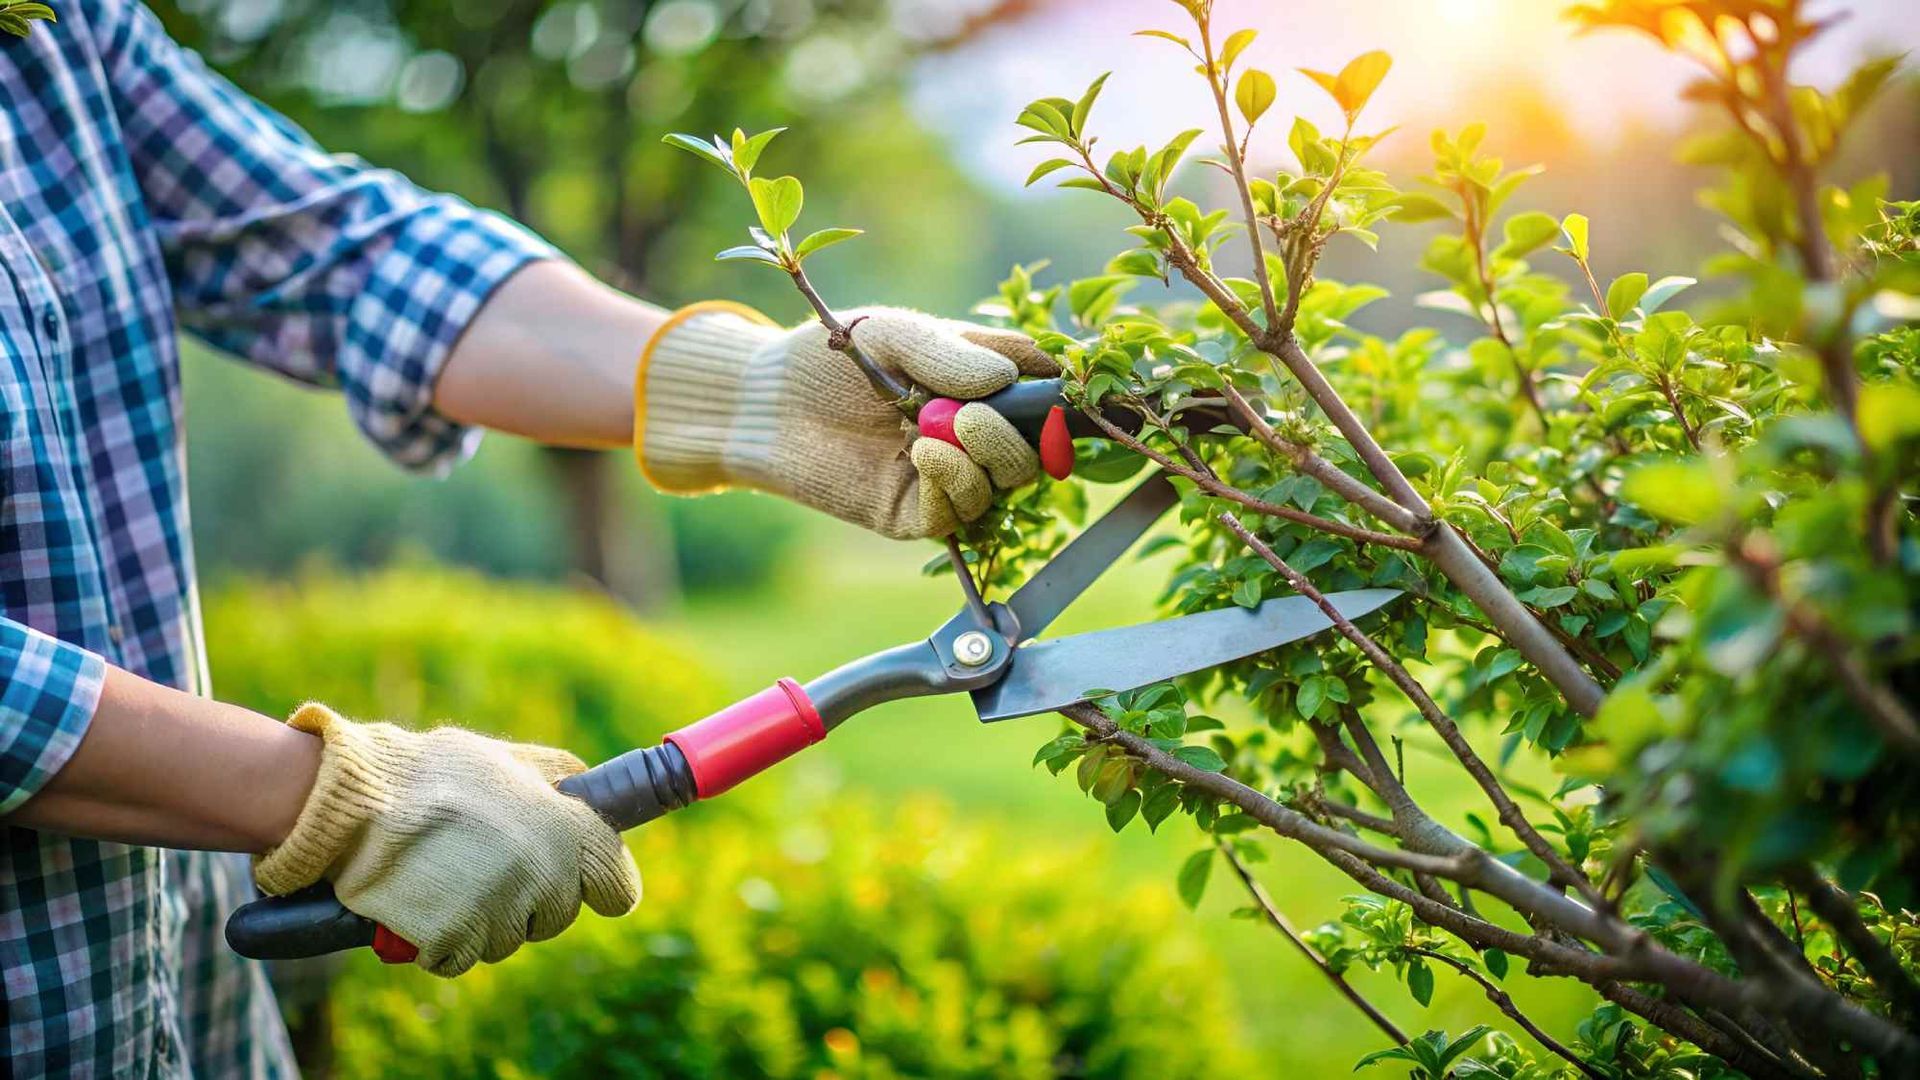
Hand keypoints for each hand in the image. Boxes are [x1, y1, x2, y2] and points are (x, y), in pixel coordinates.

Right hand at [253, 705, 640, 976]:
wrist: (357, 803)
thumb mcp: (506, 758)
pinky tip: (422, 902)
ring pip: (507, 938)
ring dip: (482, 919)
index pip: (617, 884)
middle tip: (487, 867)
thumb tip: (584, 791)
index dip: (606, 885)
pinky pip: (460, 956)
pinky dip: (441, 940)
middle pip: (558, 915)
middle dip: (531, 900)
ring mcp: (501, 911)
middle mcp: (544, 874)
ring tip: (445, 874)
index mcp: (566, 828)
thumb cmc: (430, 775)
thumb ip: (554, 779)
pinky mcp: (455, 940)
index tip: (595, 885)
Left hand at [635, 303, 1060, 538]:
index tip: (1069, 390)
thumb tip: (1009, 379)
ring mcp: (945, 479)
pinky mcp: (912, 514)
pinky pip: (958, 514)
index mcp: (978, 386)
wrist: (762, 400)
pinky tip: (923, 455)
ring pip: (1004, 485)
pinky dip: (954, 484)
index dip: (1065, 398)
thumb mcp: (896, 335)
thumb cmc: (829, 356)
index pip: (1043, 397)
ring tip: (939, 430)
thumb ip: (952, 353)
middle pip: (1035, 452)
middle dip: (1019, 435)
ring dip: (987, 457)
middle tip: (975, 414)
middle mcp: (971, 436)